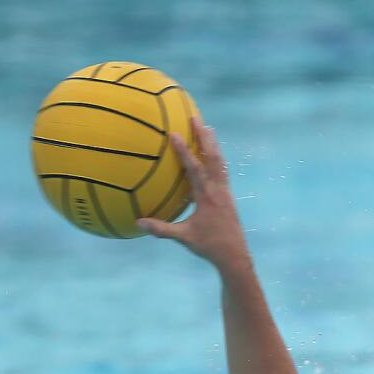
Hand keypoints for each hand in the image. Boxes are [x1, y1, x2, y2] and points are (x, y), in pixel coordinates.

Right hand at [137, 117, 249, 268]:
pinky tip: (213, 153)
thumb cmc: (209, 246)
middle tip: (196, 118)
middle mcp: (218, 190)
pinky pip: (222, 171)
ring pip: (220, 162)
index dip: (184, 151)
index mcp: (206, 197)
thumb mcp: (184, 238)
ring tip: (207, 128)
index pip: (194, 169)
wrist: (236, 256)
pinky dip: (216, 158)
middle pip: (213, 157)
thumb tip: (138, 222)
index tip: (175, 134)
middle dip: (205, 137)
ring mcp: (226, 192)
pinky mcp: (228, 196)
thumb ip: (162, 229)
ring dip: (213, 144)